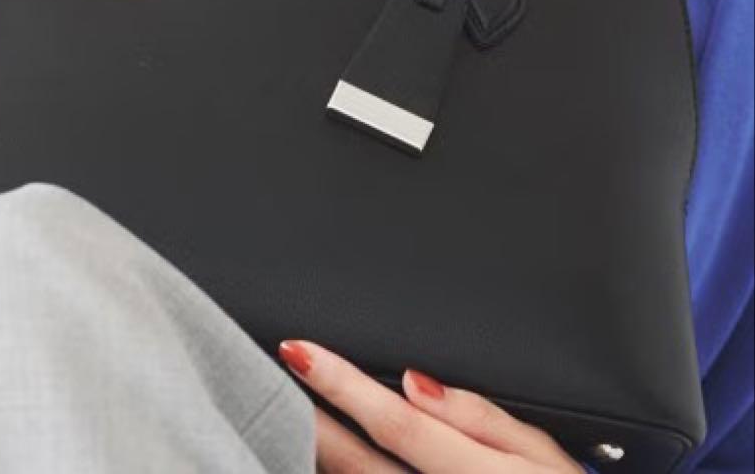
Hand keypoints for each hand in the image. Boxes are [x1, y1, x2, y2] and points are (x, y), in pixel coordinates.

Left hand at [278, 339, 584, 472]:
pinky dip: (336, 473)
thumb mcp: (543, 455)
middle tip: (266, 376)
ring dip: (312, 452)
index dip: (340, 381)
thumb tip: (416, 381)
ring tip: (277, 411)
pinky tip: (314, 453)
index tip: (299, 349)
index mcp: (470, 472)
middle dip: (308, 416)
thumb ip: (481, 417)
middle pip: (354, 460)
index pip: (392, 419)